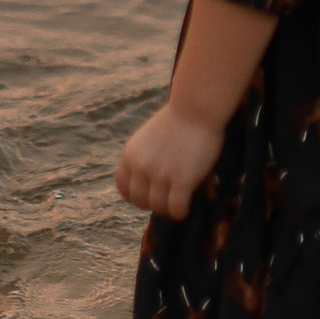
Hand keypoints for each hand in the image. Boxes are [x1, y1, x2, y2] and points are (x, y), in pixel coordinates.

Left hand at [116, 102, 227, 219]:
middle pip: (139, 200)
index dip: (134, 196)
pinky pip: (176, 209)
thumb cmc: (178, 119)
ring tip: (179, 204)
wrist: (197, 106)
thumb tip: (148, 182)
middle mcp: (141, 166)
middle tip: (167, 201)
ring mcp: (160, 174)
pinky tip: (187, 206)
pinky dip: (180, 212)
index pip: (123, 187)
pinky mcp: (181, 180)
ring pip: (158, 207)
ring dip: (168, 209)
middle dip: (152, 204)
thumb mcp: (149, 137)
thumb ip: (144, 158)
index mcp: (130, 155)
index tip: (147, 197)